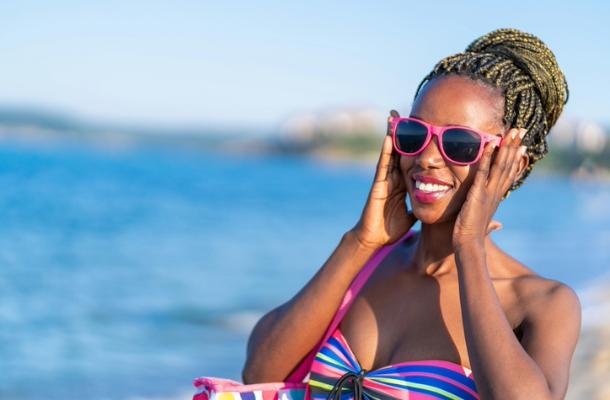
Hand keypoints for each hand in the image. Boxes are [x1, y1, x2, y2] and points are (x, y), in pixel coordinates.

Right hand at [350, 110, 417, 248]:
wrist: (375, 239)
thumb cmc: (390, 229)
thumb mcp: (410, 215)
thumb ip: (419, 209)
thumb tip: (432, 209)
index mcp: (401, 184)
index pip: (409, 160)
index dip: (414, 145)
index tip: (420, 130)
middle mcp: (392, 178)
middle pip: (398, 151)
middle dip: (400, 133)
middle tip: (403, 114)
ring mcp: (384, 180)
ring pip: (389, 153)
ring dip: (390, 135)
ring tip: (394, 117)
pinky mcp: (378, 185)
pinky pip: (382, 166)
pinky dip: (385, 152)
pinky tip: (388, 138)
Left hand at [453, 127, 527, 248]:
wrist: (469, 244)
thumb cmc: (474, 236)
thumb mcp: (484, 225)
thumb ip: (491, 222)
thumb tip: (498, 225)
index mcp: (497, 198)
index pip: (510, 175)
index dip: (516, 159)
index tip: (523, 146)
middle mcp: (496, 193)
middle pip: (509, 165)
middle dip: (515, 147)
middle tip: (521, 130)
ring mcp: (489, 192)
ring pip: (501, 166)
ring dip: (506, 147)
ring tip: (511, 132)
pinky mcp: (478, 193)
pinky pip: (483, 172)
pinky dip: (488, 158)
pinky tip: (491, 145)